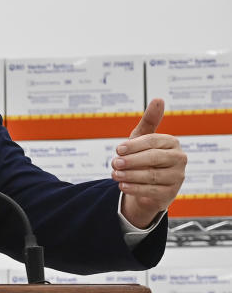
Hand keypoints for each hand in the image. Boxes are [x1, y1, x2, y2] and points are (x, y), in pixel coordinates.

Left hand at [113, 98, 185, 228]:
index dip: (133, 145)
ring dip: (129, 175)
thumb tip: (159, 99)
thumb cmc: (144, 158)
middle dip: (131, 160)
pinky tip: (122, 185)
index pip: (152, 141)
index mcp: (172, 143)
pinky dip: (134, 188)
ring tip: (114, 174)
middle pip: (153, 158)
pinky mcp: (170, 193)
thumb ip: (149, 121)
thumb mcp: (143, 139)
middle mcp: (179, 159)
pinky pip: (151, 190)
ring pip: (151, 175)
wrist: (148, 186)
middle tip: (114, 162)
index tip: (118, 149)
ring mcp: (177, 177)